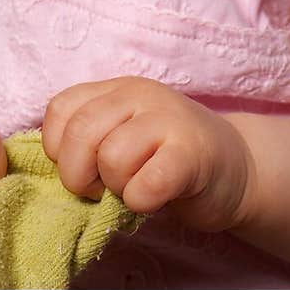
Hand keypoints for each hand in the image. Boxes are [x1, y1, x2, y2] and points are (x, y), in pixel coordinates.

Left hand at [41, 77, 255, 233]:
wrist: (237, 167)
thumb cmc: (167, 158)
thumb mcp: (123, 134)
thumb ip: (90, 137)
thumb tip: (51, 164)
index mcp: (116, 89)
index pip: (60, 108)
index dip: (58, 148)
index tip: (81, 166)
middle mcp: (140, 95)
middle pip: (80, 132)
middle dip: (79, 174)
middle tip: (101, 188)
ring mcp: (168, 120)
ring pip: (111, 157)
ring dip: (116, 187)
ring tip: (134, 187)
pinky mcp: (192, 154)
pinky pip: (147, 183)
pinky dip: (142, 200)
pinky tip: (155, 197)